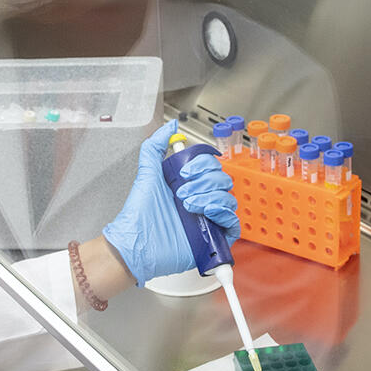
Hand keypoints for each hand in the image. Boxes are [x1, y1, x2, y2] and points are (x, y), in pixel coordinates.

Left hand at [102, 121, 239, 284]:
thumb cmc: (139, 215)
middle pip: (223, 180)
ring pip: (229, 198)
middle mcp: (201, 200)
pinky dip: (223, 212)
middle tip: (183, 192)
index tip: (185, 172)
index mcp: (188, 184)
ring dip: (210, 197)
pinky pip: (233, 221)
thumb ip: (155, 146)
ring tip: (189, 206)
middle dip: (204, 182)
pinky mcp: (214, 237)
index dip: (202, 164)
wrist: (137, 244)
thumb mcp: (147, 174)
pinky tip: (207, 211)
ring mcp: (208, 218)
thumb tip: (169, 126)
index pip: (211, 166)